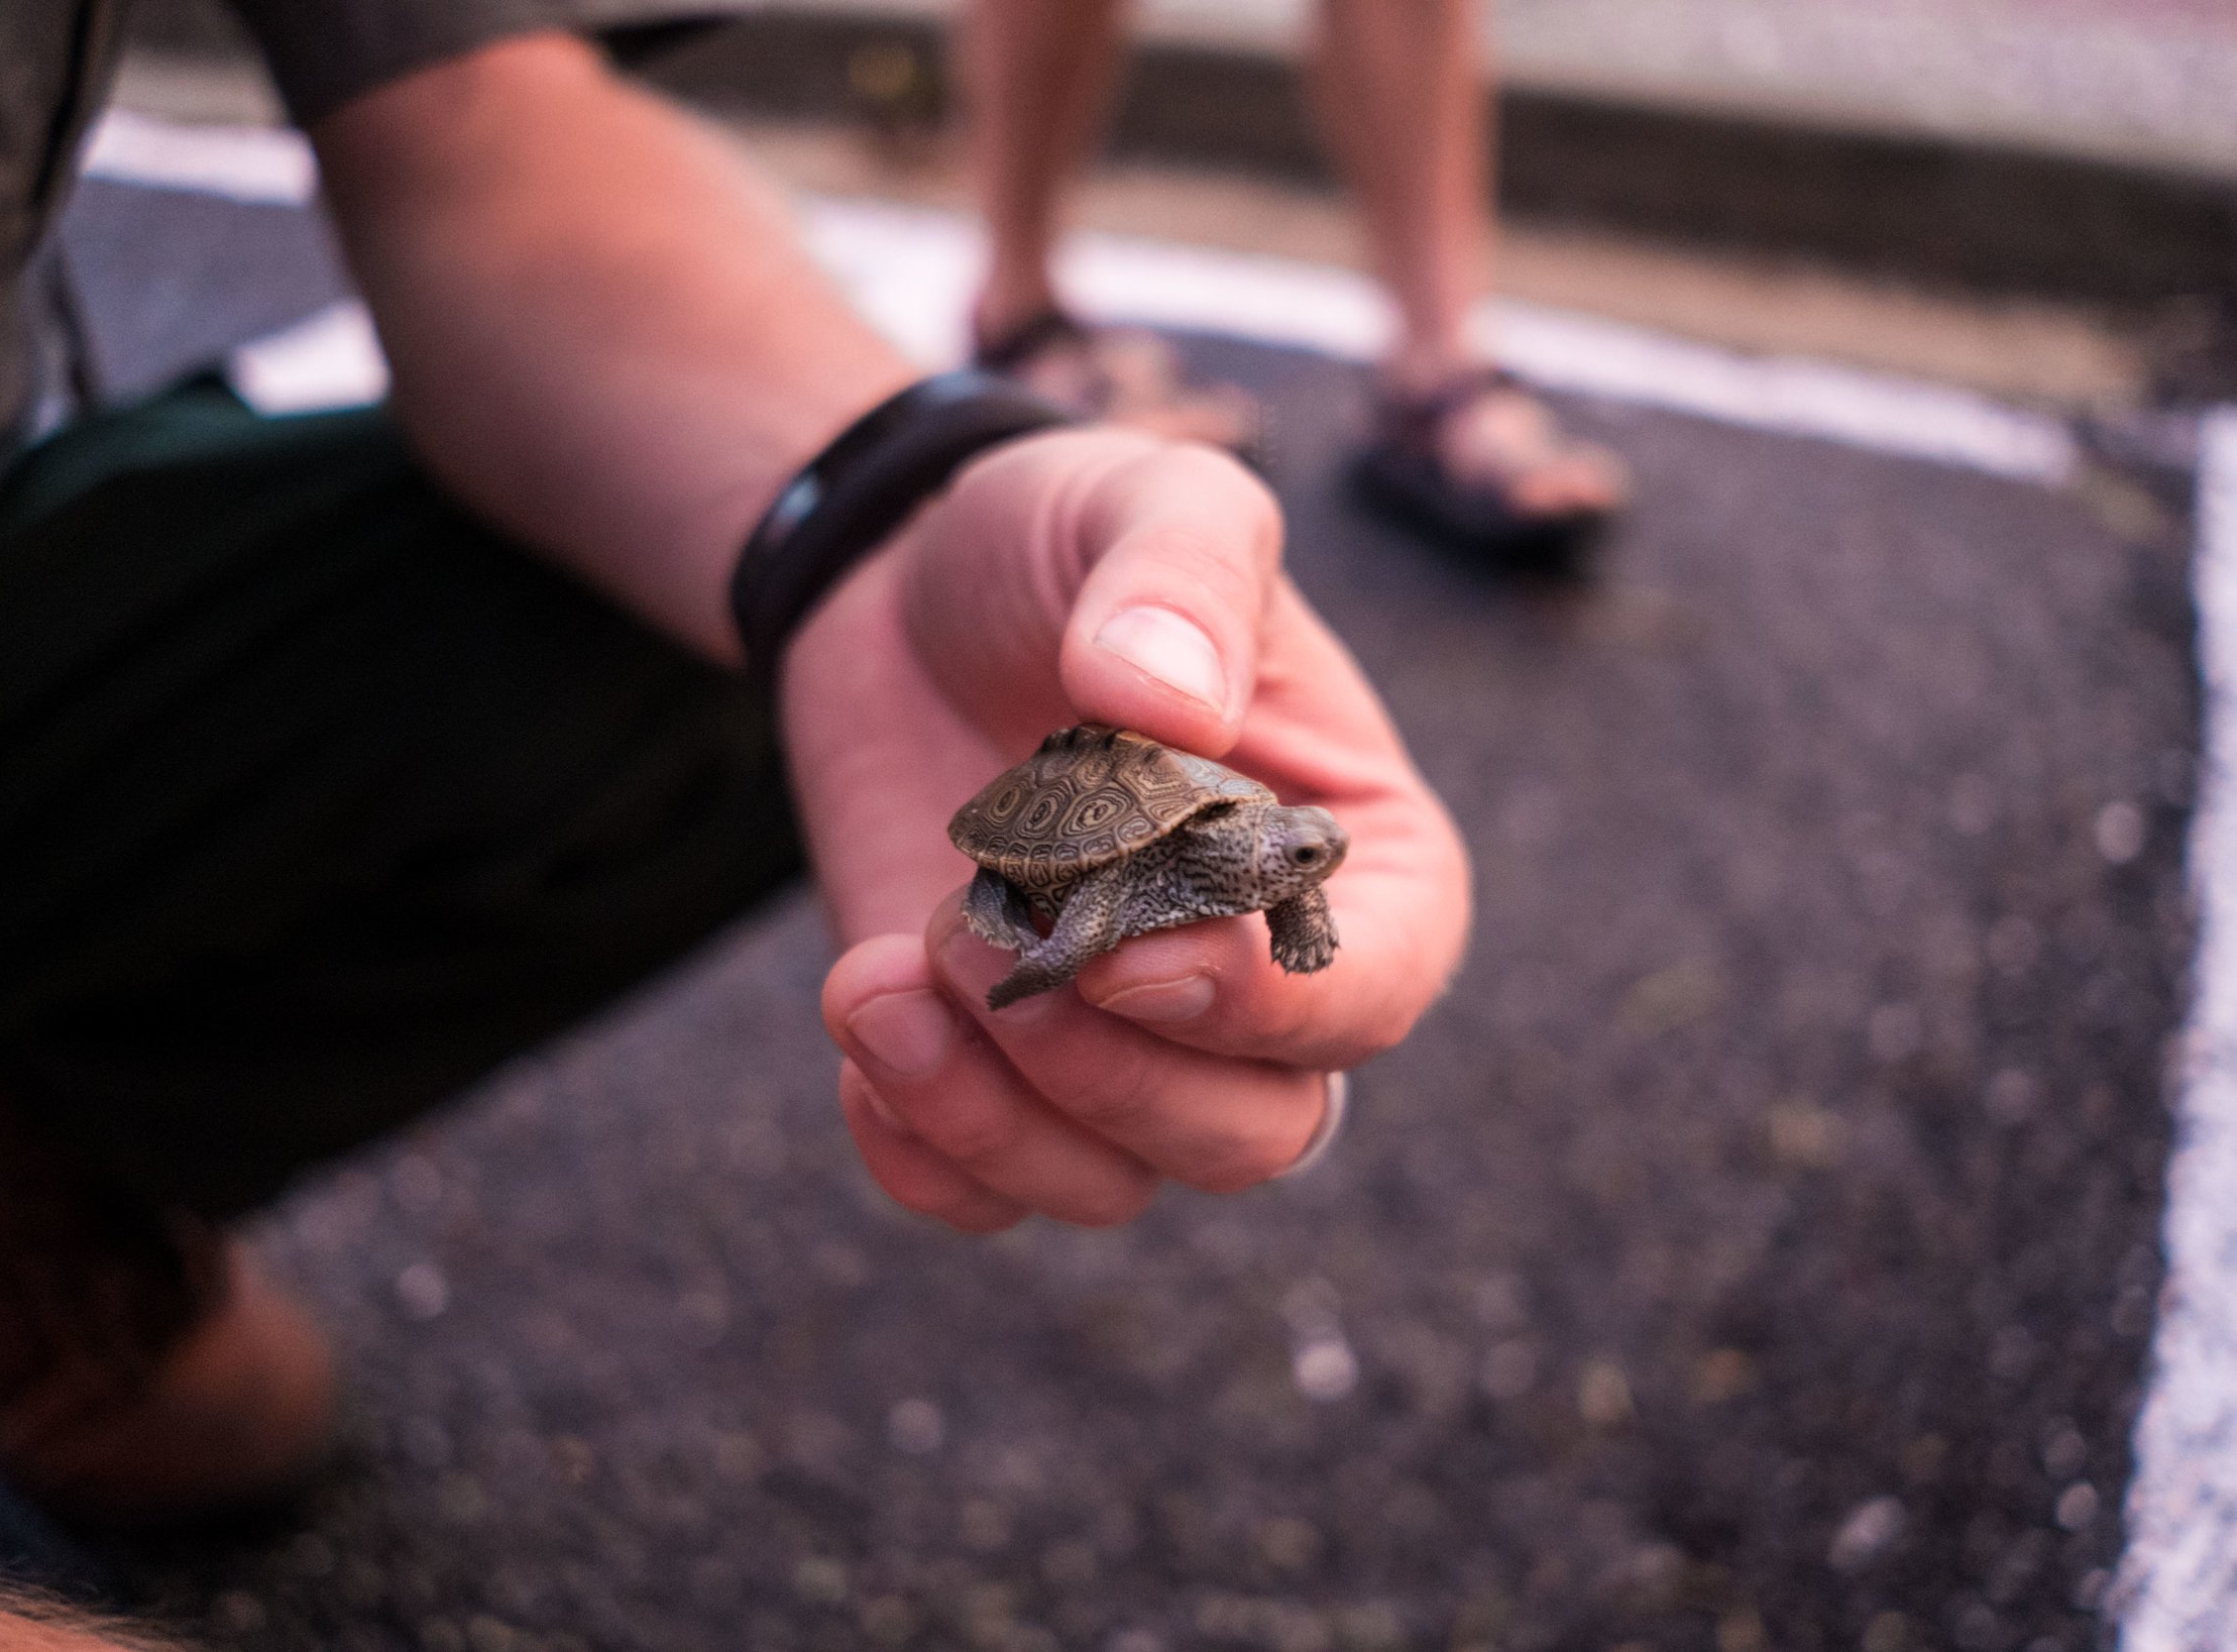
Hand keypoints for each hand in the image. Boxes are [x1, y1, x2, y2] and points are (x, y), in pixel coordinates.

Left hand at [783, 429, 1469, 1229]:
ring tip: (885, 966)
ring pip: (1114, 1181)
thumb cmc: (1063, 539)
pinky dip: (918, 1144)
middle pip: (1253, 1133)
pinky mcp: (998, 1068)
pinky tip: (865, 1014)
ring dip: (991, 1107)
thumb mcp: (1143, 498)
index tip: (1131, 951)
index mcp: (1355, 859)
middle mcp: (1259, 981)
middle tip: (979, 927)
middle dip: (1108, 1070)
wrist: (903, 585)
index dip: (1268, 1008)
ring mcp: (1127, 1041)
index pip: (1372, 993)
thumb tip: (1166, 702)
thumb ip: (1181, 577)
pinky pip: (986, 1192)